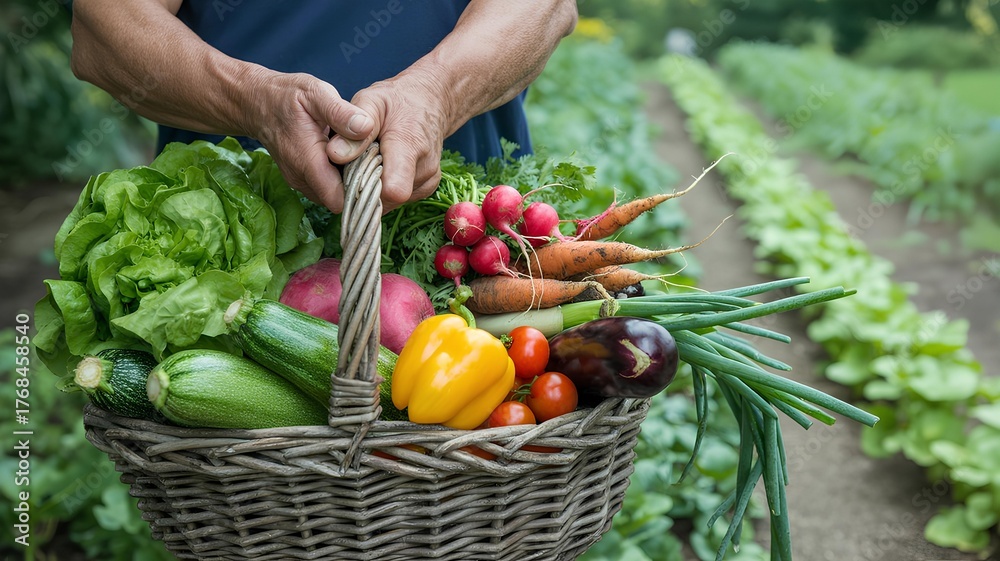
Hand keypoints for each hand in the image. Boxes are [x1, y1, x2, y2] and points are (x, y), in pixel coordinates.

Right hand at [248, 72, 374, 212]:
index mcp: (307, 161)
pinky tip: (346, 158)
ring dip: (350, 182)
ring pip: (335, 196)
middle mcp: (302, 178)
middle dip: (359, 186)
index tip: (377, 172)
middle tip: (373, 160)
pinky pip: (327, 189)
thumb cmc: (287, 95)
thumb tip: (365, 127)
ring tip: (360, 156)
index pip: (339, 199)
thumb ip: (340, 112)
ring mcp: (301, 182)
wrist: (259, 103)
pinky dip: (339, 178)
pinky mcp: (302, 181)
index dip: (362, 191)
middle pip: (340, 201)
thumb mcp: (316, 93)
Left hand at [328, 70, 453, 212]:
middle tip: (358, 161)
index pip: (394, 188)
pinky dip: (383, 187)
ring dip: (372, 186)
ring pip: (388, 201)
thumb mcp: (371, 102)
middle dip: (364, 185)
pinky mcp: (425, 189)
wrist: (428, 104)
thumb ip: (352, 127)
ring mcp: (427, 182)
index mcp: (410, 145)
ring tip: (372, 160)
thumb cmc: (395, 101)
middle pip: (385, 198)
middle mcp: (424, 168)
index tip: (349, 175)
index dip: (366, 190)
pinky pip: (395, 200)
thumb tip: (335, 154)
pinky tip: (383, 167)